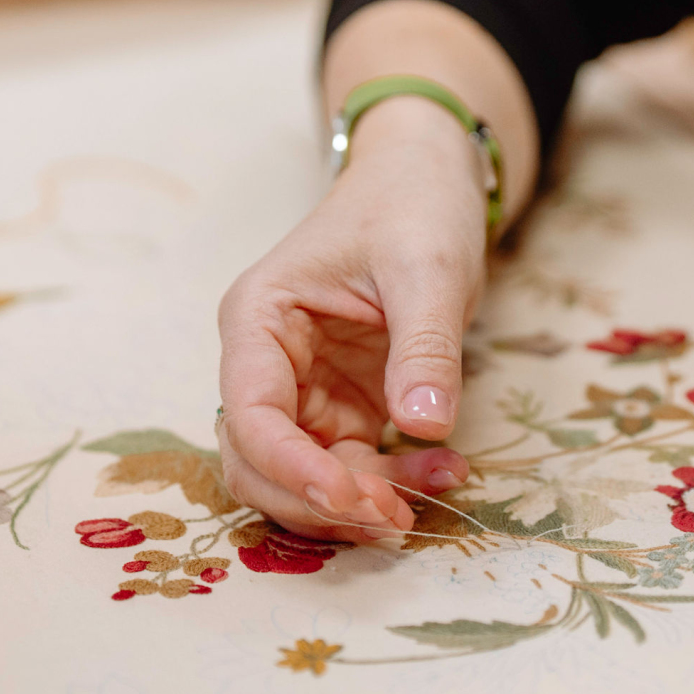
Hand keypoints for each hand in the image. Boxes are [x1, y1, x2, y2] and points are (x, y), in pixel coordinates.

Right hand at [216, 97, 481, 542]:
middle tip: (395, 517)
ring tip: (435, 489)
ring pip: (303, 477)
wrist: (428, 177)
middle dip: (321, 501)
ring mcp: (302, 388)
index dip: (294, 470)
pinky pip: (349, 466)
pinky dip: (389, 481)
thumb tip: (426, 425)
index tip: (356, 499)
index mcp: (259, 318)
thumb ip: (423, 345)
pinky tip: (443, 469)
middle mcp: (266, 361)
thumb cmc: (413, 202)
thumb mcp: (427, 267)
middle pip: (260, 463)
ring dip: (359, 501)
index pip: (250, 415)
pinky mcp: (341, 405)